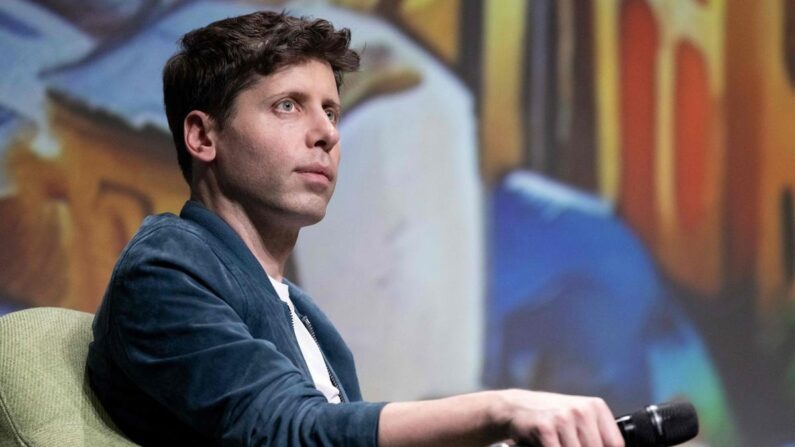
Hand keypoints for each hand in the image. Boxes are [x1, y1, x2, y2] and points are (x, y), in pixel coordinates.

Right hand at [492, 390, 624, 446]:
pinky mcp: (546, 428)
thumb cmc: (551, 416)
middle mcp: (582, 410)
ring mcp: (563, 418)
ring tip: (558, 444)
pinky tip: (545, 445)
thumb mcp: (578, 418)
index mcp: (595, 407)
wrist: (516, 406)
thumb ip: (595, 436)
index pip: (615, 444)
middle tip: (567, 445)